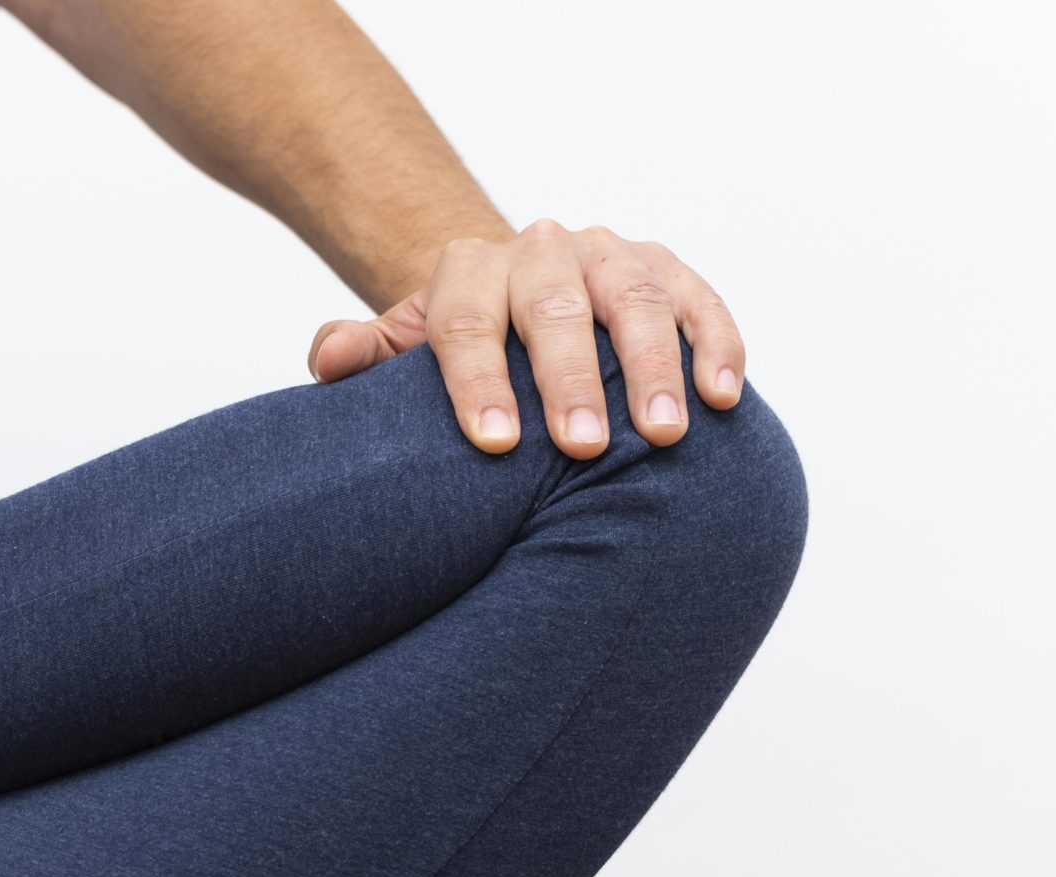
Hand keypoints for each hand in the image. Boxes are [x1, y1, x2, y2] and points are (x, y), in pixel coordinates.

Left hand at [310, 220, 745, 459]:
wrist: (512, 302)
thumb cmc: (457, 353)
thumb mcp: (403, 354)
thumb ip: (363, 356)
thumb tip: (330, 357)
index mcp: (468, 270)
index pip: (466, 319)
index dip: (479, 380)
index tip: (496, 443)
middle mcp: (540, 250)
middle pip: (555, 307)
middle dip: (570, 379)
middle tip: (582, 446)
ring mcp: (609, 255)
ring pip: (636, 299)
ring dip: (655, 367)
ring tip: (666, 434)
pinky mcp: (668, 269)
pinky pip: (700, 300)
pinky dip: (717, 344)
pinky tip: (725, 398)